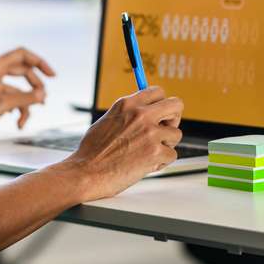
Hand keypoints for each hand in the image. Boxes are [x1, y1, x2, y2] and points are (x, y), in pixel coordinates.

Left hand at [0, 47, 55, 139]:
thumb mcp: (3, 104)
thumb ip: (25, 98)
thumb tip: (42, 95)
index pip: (22, 54)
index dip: (40, 63)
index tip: (52, 76)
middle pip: (21, 71)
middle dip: (34, 87)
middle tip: (42, 101)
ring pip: (14, 88)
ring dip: (23, 103)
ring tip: (25, 120)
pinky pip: (6, 95)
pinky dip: (13, 106)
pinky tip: (15, 120)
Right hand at [61, 86, 182, 201]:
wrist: (86, 172)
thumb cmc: (93, 151)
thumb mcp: (109, 120)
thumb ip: (128, 114)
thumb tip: (146, 111)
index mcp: (127, 104)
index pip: (158, 92)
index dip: (161, 103)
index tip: (160, 113)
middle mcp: (141, 114)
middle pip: (176, 105)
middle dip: (174, 117)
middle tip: (166, 129)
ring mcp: (150, 133)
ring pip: (176, 134)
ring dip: (166, 144)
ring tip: (148, 152)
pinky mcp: (155, 152)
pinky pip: (171, 155)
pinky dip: (161, 162)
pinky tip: (146, 165)